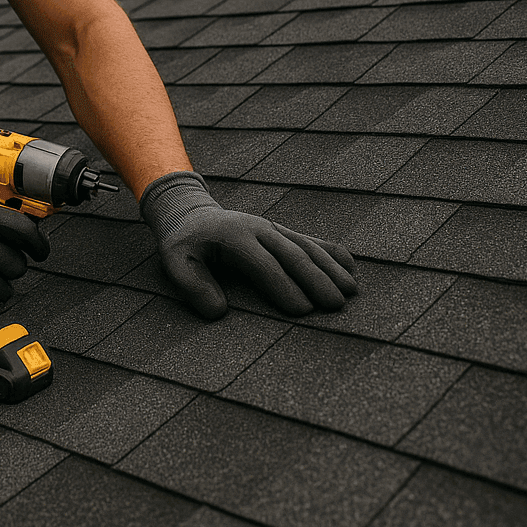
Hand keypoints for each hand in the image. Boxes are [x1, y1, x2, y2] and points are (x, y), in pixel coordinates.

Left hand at [140, 172, 357, 319]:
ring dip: (330, 267)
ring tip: (351, 290)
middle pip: (293, 255)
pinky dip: (331, 251)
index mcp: (234, 237)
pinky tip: (351, 265)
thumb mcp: (175, 262)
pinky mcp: (281, 230)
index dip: (283, 287)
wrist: (190, 214)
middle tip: (335, 305)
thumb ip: (192, 286)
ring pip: (307, 246)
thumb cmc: (185, 245)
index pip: (264, 265)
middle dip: (316, 280)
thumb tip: (218, 312)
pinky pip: (310, 239)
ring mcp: (273, 227)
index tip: (302, 310)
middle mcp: (259, 228)